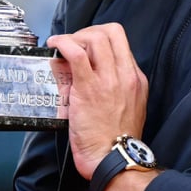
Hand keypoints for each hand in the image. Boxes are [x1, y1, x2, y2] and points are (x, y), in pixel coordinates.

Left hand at [46, 23, 148, 180]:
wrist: (114, 158)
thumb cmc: (115, 141)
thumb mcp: (127, 107)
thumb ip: (113, 87)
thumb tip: (88, 73)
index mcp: (135, 79)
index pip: (121, 43)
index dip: (101, 39)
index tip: (87, 47)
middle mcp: (125, 75)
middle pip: (111, 32)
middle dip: (89, 32)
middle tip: (75, 43)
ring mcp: (109, 80)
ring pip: (96, 37)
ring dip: (76, 36)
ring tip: (63, 46)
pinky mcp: (89, 88)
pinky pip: (76, 53)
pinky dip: (63, 43)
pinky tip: (55, 45)